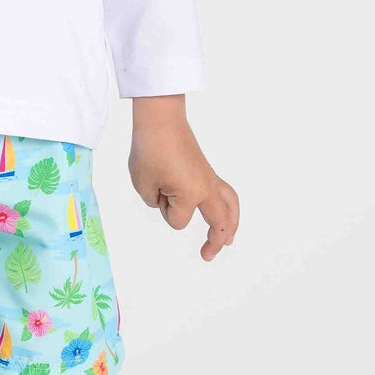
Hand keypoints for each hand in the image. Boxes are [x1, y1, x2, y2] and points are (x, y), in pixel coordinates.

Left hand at [128, 98, 238, 260]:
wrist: (160, 120)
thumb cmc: (150, 149)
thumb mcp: (143, 184)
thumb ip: (155, 201)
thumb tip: (171, 197)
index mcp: (191, 193)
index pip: (177, 220)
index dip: (162, 208)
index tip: (155, 188)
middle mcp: (206, 187)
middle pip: (221, 220)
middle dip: (216, 240)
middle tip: (207, 255)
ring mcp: (209, 178)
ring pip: (230, 204)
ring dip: (231, 224)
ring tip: (227, 240)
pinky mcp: (207, 170)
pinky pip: (225, 192)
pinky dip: (227, 206)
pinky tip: (222, 213)